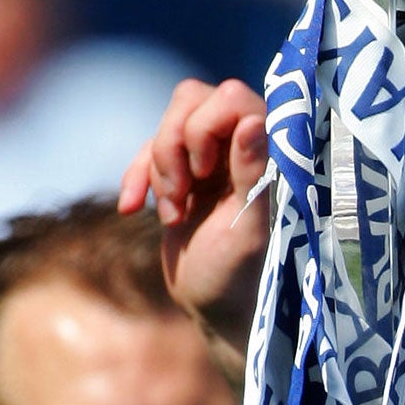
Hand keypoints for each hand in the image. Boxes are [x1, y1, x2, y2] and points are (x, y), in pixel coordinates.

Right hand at [119, 78, 270, 377]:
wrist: (217, 308)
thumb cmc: (243, 274)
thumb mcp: (248, 228)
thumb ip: (253, 174)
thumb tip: (253, 121)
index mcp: (270, 152)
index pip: (232, 97)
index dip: (204, 127)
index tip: (203, 173)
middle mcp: (245, 145)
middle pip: (192, 99)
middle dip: (173, 146)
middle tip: (184, 193)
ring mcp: (213, 157)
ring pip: (168, 121)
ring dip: (158, 167)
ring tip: (173, 213)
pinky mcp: (185, 172)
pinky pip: (149, 148)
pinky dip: (137, 177)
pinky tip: (134, 211)